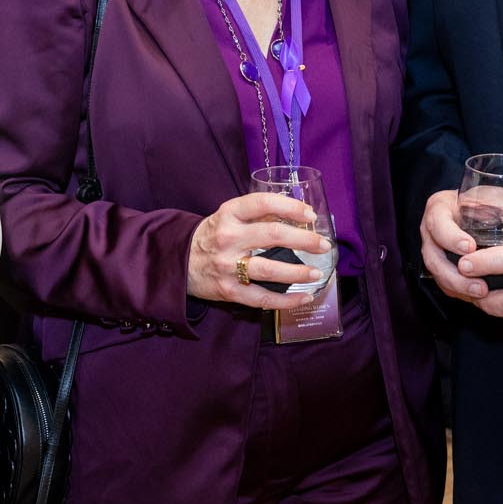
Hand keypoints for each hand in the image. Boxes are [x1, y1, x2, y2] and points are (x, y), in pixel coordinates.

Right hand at [187, 193, 331, 312]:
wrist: (179, 262)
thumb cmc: (213, 235)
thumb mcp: (229, 216)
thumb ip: (258, 215)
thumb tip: (297, 214)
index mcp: (229, 214)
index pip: (262, 203)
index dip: (290, 206)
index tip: (310, 214)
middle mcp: (228, 238)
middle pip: (272, 235)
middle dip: (304, 239)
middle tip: (323, 244)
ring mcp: (227, 266)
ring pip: (270, 269)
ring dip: (298, 272)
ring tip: (316, 273)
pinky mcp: (229, 291)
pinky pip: (262, 298)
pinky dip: (286, 300)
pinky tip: (304, 297)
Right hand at [417, 189, 485, 302]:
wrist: (472, 211)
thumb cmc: (484, 201)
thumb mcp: (496, 196)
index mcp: (439, 208)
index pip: (438, 223)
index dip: (451, 238)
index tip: (470, 247)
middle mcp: (430, 231)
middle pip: (433, 257)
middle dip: (455, 275)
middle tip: (479, 285)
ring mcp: (433, 250)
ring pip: (437, 274)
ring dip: (459, 287)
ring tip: (482, 294)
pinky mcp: (440, 266)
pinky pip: (444, 283)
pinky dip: (460, 292)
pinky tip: (477, 297)